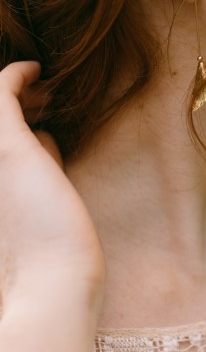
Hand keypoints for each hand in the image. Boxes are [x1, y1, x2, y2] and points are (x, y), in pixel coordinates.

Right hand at [0, 62, 105, 306]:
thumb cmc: (55, 252)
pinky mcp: (7, 145)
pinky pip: (3, 90)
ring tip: (45, 90)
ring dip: (19, 92)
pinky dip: (17, 75)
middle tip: (45, 98)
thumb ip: (43, 165)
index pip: (7, 135)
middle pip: (3, 122)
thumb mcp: (43, 201)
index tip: (42, 114)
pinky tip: (38, 69)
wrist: (53, 282)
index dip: (24, 121)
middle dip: (19, 104)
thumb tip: (48, 135)